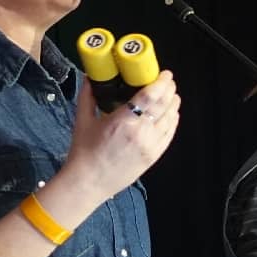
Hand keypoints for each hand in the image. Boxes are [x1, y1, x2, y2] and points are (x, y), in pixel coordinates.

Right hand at [61, 72, 180, 202]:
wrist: (89, 182)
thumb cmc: (84, 152)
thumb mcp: (83, 120)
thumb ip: (88, 96)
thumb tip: (90, 77)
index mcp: (122, 120)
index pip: (150, 95)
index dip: (161, 81)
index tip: (164, 74)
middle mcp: (140, 132)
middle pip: (164, 104)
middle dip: (169, 89)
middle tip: (167, 81)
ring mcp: (149, 145)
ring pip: (170, 118)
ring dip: (173, 104)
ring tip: (171, 95)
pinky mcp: (153, 156)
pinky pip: (170, 134)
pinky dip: (173, 121)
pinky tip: (171, 114)